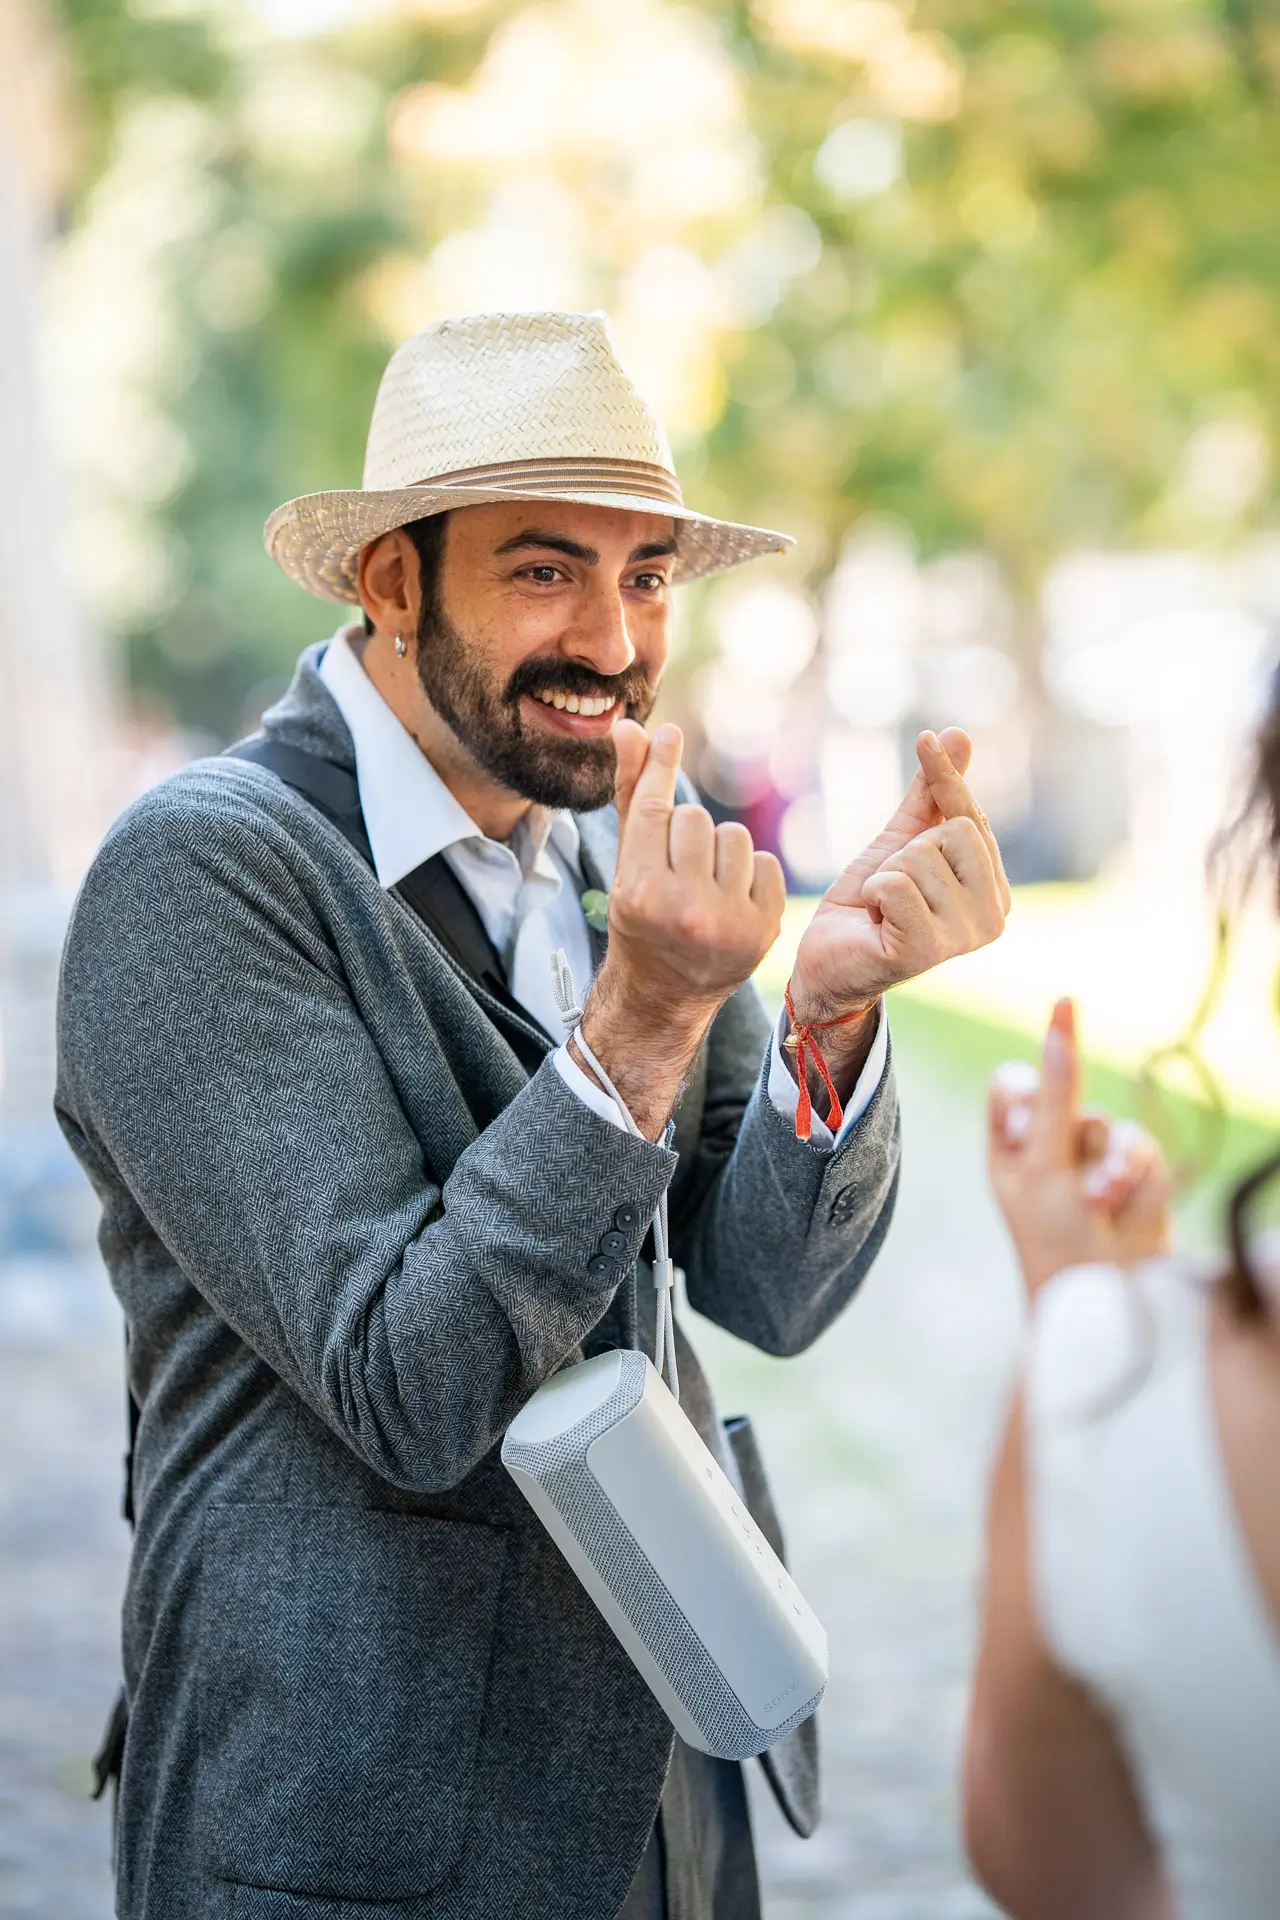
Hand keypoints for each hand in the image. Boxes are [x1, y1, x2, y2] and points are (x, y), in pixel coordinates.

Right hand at [574, 720, 784, 1136]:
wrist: (665, 994)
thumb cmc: (641, 918)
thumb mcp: (625, 862)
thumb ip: (631, 794)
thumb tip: (630, 727)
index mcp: (639, 892)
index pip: (655, 809)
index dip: (661, 766)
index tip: (669, 733)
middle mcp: (684, 908)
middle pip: (695, 818)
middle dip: (686, 832)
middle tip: (677, 869)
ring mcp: (727, 922)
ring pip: (734, 837)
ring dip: (720, 851)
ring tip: (705, 883)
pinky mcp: (763, 930)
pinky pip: (765, 863)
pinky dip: (750, 874)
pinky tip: (732, 898)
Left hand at [789, 728, 1010, 1032]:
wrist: (829, 959)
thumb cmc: (871, 903)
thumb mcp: (901, 840)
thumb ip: (933, 793)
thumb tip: (959, 734)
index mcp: (996, 891)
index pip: (971, 817)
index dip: (943, 778)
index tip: (924, 738)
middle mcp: (994, 916)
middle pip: (951, 832)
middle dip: (905, 851)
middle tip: (893, 887)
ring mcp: (965, 937)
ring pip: (919, 857)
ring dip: (886, 876)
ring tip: (885, 908)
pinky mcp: (928, 949)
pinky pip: (896, 884)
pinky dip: (874, 894)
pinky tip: (877, 921)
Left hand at [988, 999, 1172, 1294]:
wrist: (1107, 1293)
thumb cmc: (1054, 1234)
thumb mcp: (1043, 1163)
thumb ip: (1055, 1096)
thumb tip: (1058, 1027)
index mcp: (1008, 1142)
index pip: (1013, 1083)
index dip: (1025, 1094)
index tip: (1029, 1129)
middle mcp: (1049, 1141)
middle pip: (1062, 1092)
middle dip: (1066, 1131)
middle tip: (1059, 1167)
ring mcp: (1094, 1152)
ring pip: (1103, 1118)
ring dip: (1102, 1162)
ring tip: (1097, 1202)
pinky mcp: (1136, 1167)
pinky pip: (1139, 1140)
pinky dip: (1130, 1171)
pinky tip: (1120, 1202)